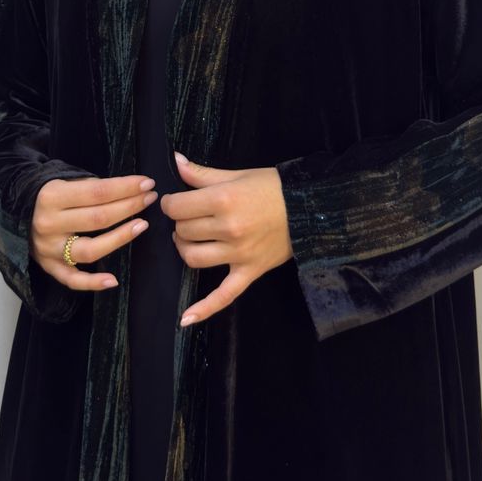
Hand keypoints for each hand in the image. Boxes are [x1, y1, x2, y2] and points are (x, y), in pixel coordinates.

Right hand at [30, 173, 159, 290]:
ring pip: (90, 249)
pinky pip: (72, 279)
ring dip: (120, 238)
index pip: (97, 192)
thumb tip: (127, 189)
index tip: (147, 183)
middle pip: (98, 218)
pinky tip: (113, 280)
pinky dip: (93, 282)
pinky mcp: (49, 267)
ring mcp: (49, 249)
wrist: (11, 211)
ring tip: (142, 225)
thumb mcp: (62, 181)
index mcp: (51, 196)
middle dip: (129, 207)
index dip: (125, 188)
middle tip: (150, 199)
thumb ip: (89, 187)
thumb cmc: (47, 194)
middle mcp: (49, 224)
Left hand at [161, 151, 293, 326]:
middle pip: (183, 231)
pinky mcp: (249, 272)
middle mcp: (228, 229)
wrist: (310, 207)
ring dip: (185, 248)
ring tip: (190, 239)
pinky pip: (223, 295)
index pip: (177, 207)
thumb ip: (203, 173)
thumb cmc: (273, 187)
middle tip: (190, 215)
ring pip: (192, 258)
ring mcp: (238, 254)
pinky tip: (185, 319)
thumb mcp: (238, 174)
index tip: (176, 201)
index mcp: (223, 200)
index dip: (171, 203)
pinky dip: (204, 309)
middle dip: (181, 222)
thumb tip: (175, 161)